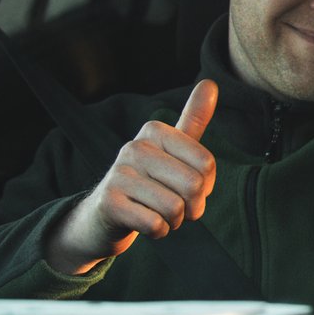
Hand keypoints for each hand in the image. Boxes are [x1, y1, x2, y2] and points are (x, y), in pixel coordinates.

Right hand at [45, 80, 218, 275]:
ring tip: (158, 214)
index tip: (186, 187)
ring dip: (174, 221)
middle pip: (194, 186)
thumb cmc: (148, 182)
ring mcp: (119, 174)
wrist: (102, 218)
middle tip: (175, 207)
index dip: (206, 186)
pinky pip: (156, 224)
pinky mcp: (109, 203)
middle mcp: (134, 147)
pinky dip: (158, 232)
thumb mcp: (171, 149)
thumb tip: (211, 82)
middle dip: (192, 207)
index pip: (207, 164)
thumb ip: (192, 119)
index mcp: (154, 131)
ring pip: (176, 208)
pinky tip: (145, 224)